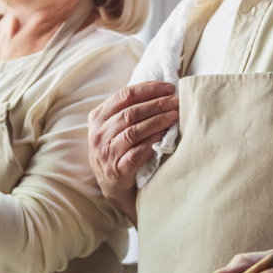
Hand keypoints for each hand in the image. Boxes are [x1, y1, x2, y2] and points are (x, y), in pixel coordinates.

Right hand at [87, 81, 178, 222]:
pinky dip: (153, 141)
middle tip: (175, 101)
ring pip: (134, 131)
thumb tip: (159, 90)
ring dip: (157, 121)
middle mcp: (98, 134)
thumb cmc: (116, 149)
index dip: (148, 89)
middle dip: (157, 104)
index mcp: (97, 117)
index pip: (123, 95)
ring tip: (174, 115)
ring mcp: (106, 152)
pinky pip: (137, 152)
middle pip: (131, 113)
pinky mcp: (117, 170)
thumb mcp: (112, 127)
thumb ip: (126, 109)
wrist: (111, 184)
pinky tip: (165, 134)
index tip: (168, 88)